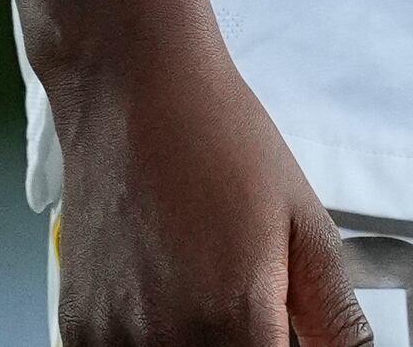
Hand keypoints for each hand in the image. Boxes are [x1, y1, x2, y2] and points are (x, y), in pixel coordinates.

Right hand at [49, 40, 370, 346]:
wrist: (136, 91)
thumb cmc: (220, 140)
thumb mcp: (304, 224)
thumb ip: (334, 316)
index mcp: (233, 322)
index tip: (279, 334)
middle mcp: (166, 341)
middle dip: (241, 346)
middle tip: (251, 309)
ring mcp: (111, 339)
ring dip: (195, 346)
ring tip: (204, 294)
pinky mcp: (78, 328)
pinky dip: (150, 342)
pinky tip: (164, 299)